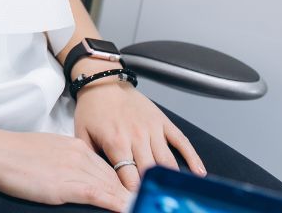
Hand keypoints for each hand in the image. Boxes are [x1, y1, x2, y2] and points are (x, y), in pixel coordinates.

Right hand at [0, 130, 133, 211]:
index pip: (108, 168)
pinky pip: (100, 195)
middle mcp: (81, 155)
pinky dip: (117, 204)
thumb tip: (73, 178)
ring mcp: (76, 168)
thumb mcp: (45, 153)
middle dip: (132, 194)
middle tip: (148, 204)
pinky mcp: (68, 184)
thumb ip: (64, 163)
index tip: (135, 197)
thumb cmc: (12, 154)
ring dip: (130, 201)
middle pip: (115, 178)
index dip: (123, 185)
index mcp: (75, 146)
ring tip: (145, 208)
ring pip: (112, 187)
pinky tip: (129, 209)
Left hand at [73, 77, 206, 191]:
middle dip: (152, 188)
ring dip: (170, 178)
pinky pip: (182, 142)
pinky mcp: (163, 122)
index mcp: (116, 142)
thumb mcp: (82, 133)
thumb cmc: (92, 107)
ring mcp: (153, 129)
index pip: (129, 177)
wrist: (103, 80)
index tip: (135, 203)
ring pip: (167, 161)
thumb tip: (96, 178)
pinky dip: (193, 159)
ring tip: (174, 192)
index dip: (132, 194)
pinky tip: (199, 174)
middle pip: (150, 172)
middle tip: (154, 199)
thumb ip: (90, 157)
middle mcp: (137, 137)